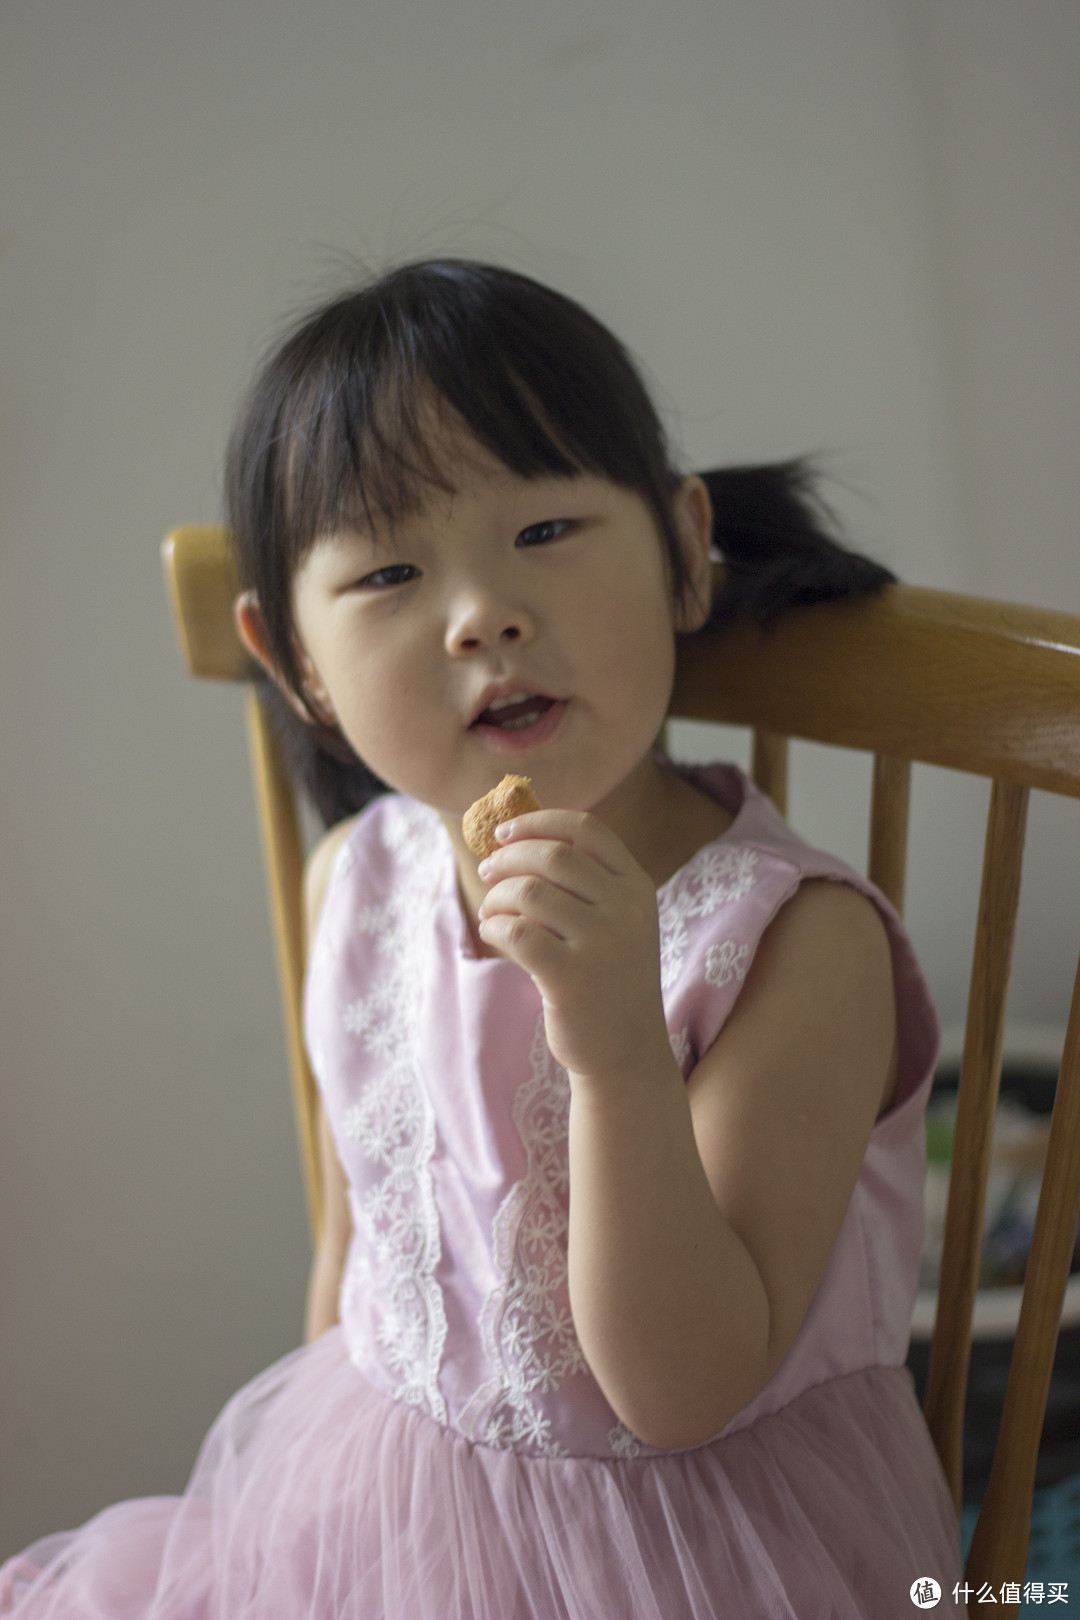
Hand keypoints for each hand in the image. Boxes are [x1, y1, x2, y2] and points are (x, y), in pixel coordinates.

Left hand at [476, 809, 671, 1083]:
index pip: (585, 830)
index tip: (504, 832)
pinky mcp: (572, 978)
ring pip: (529, 892)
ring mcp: (603, 944)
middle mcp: (626, 910)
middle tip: (487, 872)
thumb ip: (583, 883)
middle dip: (508, 858)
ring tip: (491, 913)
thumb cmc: (607, 980)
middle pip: (552, 856)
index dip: (538, 822)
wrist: (626, 1052)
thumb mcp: (615, 923)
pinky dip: (494, 927)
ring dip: (496, 897)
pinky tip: (493, 935)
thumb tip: (515, 837)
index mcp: (637, 887)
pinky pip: (517, 932)